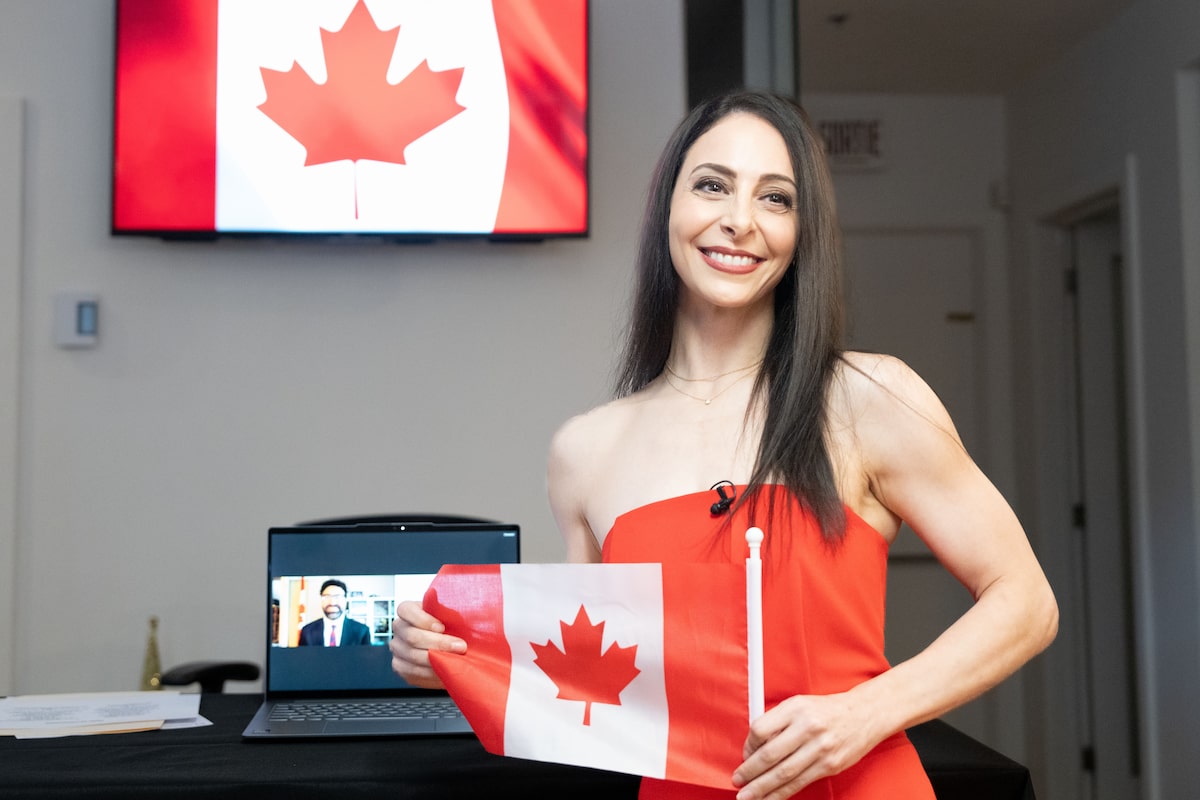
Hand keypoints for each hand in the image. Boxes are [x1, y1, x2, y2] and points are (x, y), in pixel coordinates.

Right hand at [389, 599, 465, 688]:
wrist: (446, 645)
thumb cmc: (449, 625)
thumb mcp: (450, 614)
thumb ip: (451, 613)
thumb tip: (464, 614)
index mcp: (408, 610)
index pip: (406, 610)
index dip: (424, 620)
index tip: (442, 627)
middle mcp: (399, 628)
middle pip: (412, 636)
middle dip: (439, 643)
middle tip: (460, 646)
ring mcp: (397, 648)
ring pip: (413, 656)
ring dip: (437, 660)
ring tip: (456, 660)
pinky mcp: (400, 666)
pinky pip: (413, 672)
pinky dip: (431, 673)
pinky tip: (444, 670)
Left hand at [731, 693, 874, 799]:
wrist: (863, 715)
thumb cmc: (827, 710)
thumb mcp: (799, 705)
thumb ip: (777, 722)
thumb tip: (754, 748)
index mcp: (795, 709)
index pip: (761, 729)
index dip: (748, 746)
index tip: (744, 755)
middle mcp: (807, 727)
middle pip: (770, 755)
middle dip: (750, 772)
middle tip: (737, 781)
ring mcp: (820, 748)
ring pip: (784, 773)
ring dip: (762, 788)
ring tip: (748, 796)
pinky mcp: (829, 765)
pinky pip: (800, 782)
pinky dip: (783, 793)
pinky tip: (771, 798)